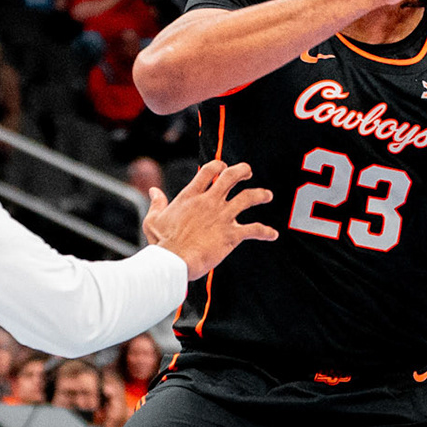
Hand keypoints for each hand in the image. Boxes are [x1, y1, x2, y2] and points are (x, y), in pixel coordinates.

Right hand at [141, 159, 276, 279]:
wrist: (174, 261)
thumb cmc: (162, 243)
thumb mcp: (154, 220)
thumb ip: (157, 203)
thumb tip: (154, 191)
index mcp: (191, 196)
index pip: (209, 170)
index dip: (218, 165)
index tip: (223, 167)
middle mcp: (209, 202)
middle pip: (231, 176)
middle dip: (242, 171)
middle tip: (248, 172)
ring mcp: (222, 217)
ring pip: (248, 198)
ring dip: (260, 194)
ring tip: (267, 195)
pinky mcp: (231, 234)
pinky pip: (254, 229)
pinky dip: (265, 232)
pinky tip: (273, 234)